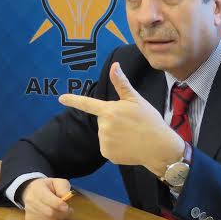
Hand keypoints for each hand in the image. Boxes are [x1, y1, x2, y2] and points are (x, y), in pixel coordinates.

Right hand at [21, 177, 72, 219]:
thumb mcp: (57, 182)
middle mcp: (31, 200)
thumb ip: (63, 188)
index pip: (53, 202)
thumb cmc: (47, 187)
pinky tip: (52, 216)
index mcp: (38, 188)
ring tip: (59, 212)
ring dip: (59, 218)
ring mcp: (29, 212)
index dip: (63, 206)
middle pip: (51, 213)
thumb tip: (66, 197)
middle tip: (67, 210)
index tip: (68, 207)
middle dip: (62, 213)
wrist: (31, 192)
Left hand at [58, 62, 183, 175]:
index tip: (60, 98)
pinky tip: (128, 145)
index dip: (73, 100)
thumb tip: (114, 65)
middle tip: (130, 123)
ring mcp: (104, 141)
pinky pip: (108, 147)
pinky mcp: (107, 154)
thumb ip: (121, 84)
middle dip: (113, 120)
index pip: (87, 104)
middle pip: (103, 120)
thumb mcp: (136, 100)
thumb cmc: (149, 120)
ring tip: (131, 135)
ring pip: (104, 134)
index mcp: (109, 110)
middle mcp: (103, 126)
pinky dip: (116, 147)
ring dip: (114, 134)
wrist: (159, 147)